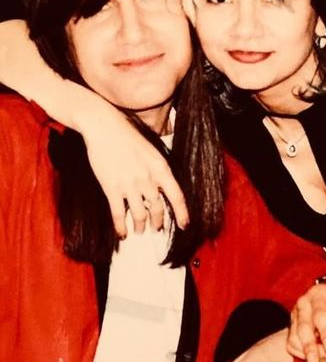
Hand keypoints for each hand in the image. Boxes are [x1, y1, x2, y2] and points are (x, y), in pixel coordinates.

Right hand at [80, 107, 187, 236]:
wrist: (106, 128)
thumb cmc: (129, 137)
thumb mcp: (152, 151)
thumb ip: (158, 171)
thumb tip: (161, 189)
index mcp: (161, 169)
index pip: (177, 197)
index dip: (182, 214)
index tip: (184, 225)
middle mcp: (148, 179)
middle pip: (158, 209)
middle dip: (158, 222)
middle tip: (156, 228)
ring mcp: (129, 185)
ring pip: (140, 215)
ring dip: (141, 226)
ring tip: (140, 230)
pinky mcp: (111, 188)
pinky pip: (118, 214)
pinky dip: (120, 227)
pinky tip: (122, 233)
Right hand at [287, 279, 325, 361]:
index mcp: (318, 294)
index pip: (319, 315)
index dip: (325, 333)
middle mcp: (303, 303)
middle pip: (303, 327)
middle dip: (309, 346)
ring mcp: (296, 314)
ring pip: (294, 335)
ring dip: (305, 351)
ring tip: (321, 359)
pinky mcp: (293, 325)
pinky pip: (290, 341)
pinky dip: (298, 352)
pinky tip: (313, 357)